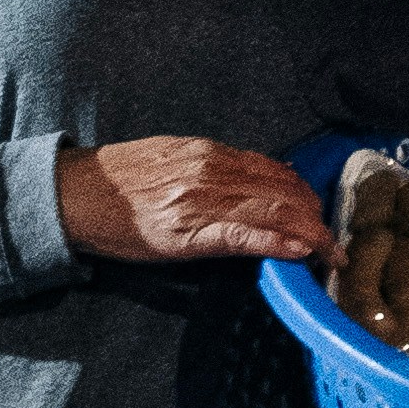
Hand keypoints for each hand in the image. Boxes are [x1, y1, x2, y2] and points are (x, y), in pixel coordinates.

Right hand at [57, 137, 336, 267]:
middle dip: (314, 216)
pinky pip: (245, 237)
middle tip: (333, 239)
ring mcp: (202, 202)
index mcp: (208, 154)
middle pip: (281, 192)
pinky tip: (301, 252)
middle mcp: (212, 173)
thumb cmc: (119, 182)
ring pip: (272, 213)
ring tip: (329, 251)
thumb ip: (211, 169)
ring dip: (308, 233)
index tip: (318, 209)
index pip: (273, 170)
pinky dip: (278, 244)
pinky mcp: (189, 233)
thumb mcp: (171, 161)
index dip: (303, 191)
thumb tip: (249, 181)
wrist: (76, 194)